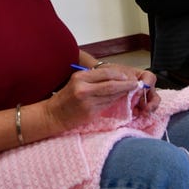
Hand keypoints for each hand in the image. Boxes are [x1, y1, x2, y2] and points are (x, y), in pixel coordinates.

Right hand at [45, 64, 159, 130]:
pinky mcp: (90, 113)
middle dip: (126, 84)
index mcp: (80, 77)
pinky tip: (121, 101)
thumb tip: (115, 77)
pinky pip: (107, 105)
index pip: (105, 73)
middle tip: (136, 84)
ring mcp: (87, 101)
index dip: (120, 75)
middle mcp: (83, 88)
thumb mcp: (76, 82)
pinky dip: (115, 102)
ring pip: (111, 95)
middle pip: (111, 84)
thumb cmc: (65, 98)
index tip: (128, 76)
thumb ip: (92, 79)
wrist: (52, 115)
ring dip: (123, 94)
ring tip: (131, 92)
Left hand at [96, 63, 159, 116]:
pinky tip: (134, 115)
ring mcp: (139, 98)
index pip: (150, 78)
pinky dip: (139, 113)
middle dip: (152, 103)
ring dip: (148, 110)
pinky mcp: (134, 106)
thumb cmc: (110, 74)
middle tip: (146, 108)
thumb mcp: (117, 72)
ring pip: (150, 104)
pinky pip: (141, 111)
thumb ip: (126, 77)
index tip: (139, 90)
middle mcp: (142, 88)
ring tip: (142, 114)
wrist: (100, 80)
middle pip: (154, 94)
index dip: (147, 84)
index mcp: (140, 76)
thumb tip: (134, 84)